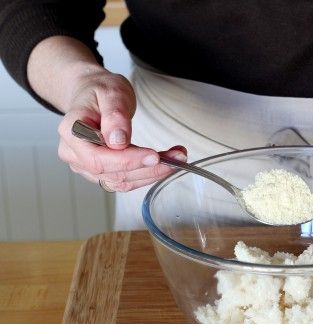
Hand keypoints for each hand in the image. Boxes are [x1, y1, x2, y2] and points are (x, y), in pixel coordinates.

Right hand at [56, 67, 185, 191]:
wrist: (93, 95)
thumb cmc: (100, 91)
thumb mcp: (111, 92)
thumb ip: (115, 115)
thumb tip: (117, 141)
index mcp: (72, 132)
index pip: (97, 158)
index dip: (127, 161)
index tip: (154, 156)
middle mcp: (74, 153)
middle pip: (112, 173)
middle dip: (148, 168)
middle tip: (177, 157)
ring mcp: (86, 165)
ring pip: (121, 181)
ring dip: (153, 173)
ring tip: (176, 157)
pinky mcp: (101, 172)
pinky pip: (125, 181)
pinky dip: (148, 174)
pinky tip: (165, 163)